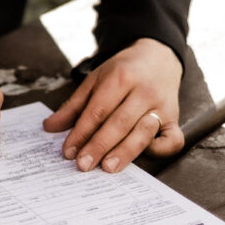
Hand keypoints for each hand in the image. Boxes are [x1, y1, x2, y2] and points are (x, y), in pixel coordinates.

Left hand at [43, 38, 183, 171]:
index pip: (98, 109)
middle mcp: (143, 91)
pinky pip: (172, 140)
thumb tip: (49, 128)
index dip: (81, 132)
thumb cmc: (123, 72)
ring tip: (107, 167)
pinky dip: (160, 150)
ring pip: (143, 132)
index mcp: (120, 78)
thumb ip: (74, 105)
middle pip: (119, 122)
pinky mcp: (175, 119)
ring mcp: (162, 106)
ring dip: (125, 151)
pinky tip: (143, 156)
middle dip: (99, 145)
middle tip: (83, 165)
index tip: (68, 152)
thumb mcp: (96, 80)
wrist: (157, 57)